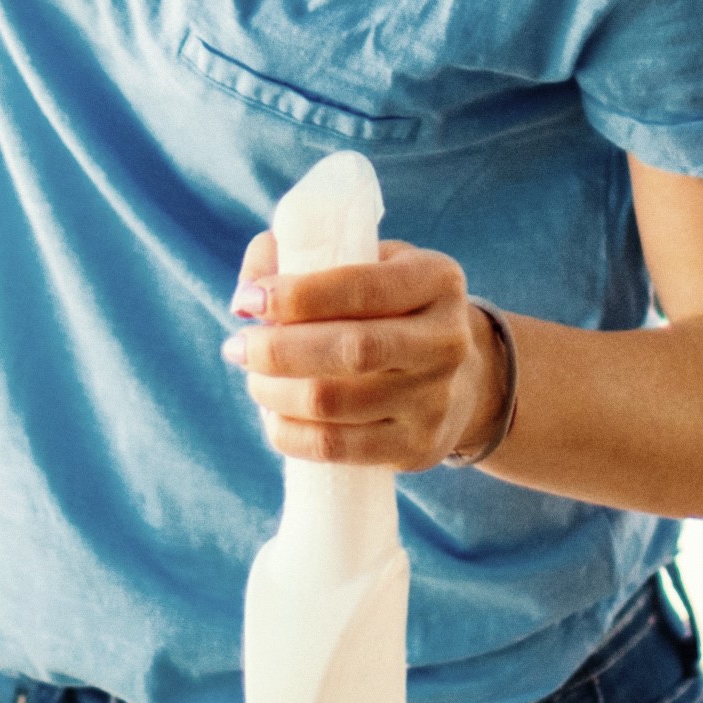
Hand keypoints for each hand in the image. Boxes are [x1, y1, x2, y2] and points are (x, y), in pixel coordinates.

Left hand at [224, 232, 512, 473]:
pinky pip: (335, 447)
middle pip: (350, 350)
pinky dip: (288, 432)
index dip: (297, 295)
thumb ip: (308, 254)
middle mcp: (447, 341)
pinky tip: (274, 416)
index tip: (248, 300)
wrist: (465, 380)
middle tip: (238, 346)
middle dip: (277, 349)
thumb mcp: (371, 265)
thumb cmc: (393, 311)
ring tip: (255, 379)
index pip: (362, 287)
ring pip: (333, 403)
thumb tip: (252, 277)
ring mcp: (436, 400)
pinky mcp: (417, 448)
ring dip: (274, 392)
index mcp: (437, 281)